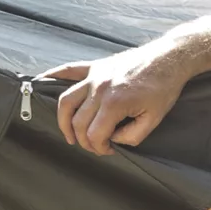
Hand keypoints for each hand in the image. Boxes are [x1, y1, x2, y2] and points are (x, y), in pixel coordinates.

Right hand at [41, 44, 192, 155]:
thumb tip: (113, 140)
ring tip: (69, 133)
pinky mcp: (95, 66)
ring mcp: (94, 75)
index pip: (93, 135)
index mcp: (114, 103)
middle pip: (77, 122)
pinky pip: (67, 70)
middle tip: (95, 145)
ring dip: (63, 121)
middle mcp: (99, 88)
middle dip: (83, 140)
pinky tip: (41, 85)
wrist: (168, 59)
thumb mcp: (154, 120)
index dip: (99, 148)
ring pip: (65, 101)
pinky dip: (52, 78)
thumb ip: (131, 136)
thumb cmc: (164, 88)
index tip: (109, 150)